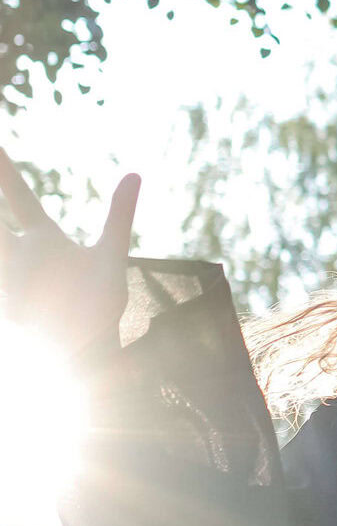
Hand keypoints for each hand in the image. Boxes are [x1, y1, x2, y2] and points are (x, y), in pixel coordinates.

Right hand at [0, 145, 139, 359]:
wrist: (90, 352)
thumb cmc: (99, 305)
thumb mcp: (110, 256)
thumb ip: (118, 216)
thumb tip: (134, 173)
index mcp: (45, 240)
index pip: (21, 202)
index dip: (6, 175)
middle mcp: (21, 257)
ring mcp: (10, 283)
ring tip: (3, 250)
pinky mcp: (8, 306)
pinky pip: (4, 292)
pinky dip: (7, 294)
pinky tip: (12, 299)